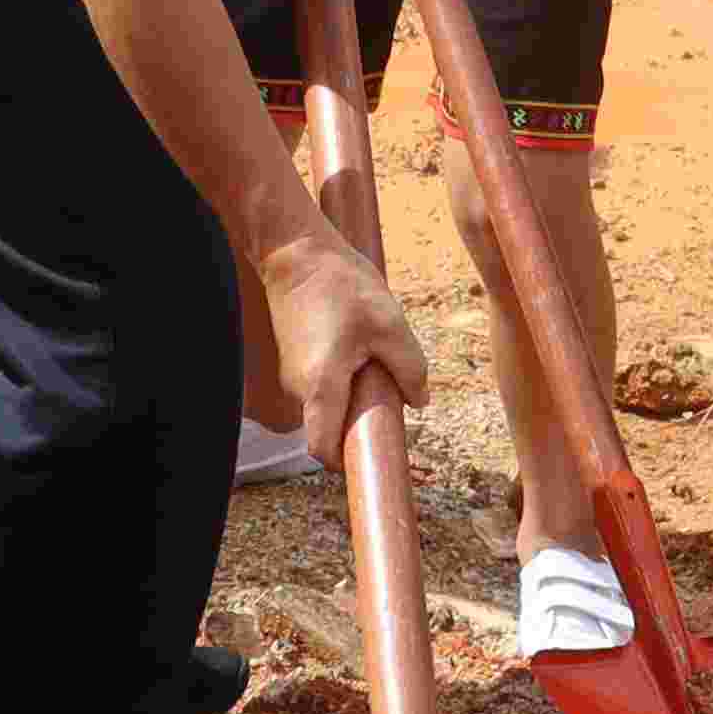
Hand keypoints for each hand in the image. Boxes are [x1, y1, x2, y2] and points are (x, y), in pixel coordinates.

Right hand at [258, 228, 427, 465]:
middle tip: (392, 394)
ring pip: (329, 403)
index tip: (378, 454)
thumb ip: (410, 368)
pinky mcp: (295, 357)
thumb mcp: (389, 324)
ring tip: (375, 355)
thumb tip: (419, 402)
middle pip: (331, 428)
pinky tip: (359, 342)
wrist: (295, 250)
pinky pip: (323, 383)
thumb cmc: (340, 284)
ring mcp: (293, 373)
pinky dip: (344, 376)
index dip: (348, 462)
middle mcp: (299, 388)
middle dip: (362, 421)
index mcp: (321, 387)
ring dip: (355, 393)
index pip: (324, 450)